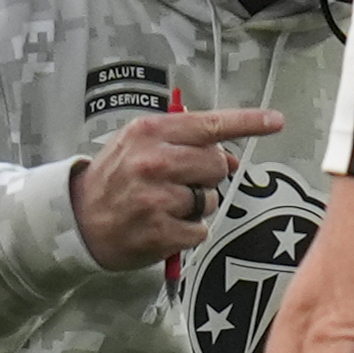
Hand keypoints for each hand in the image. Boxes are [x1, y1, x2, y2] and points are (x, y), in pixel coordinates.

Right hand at [70, 108, 282, 270]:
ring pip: (209, 200)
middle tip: (180, 182)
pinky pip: (199, 230)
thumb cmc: (115, 178)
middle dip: (206, 176)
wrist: (77, 219)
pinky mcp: (159, 232)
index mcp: (150, 133)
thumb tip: (229, 159)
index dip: (247, 121)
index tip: (275, 120)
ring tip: (164, 206)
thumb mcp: (140, 146)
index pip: (210, 124)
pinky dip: (187, 232)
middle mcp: (153, 161)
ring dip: (196, 207)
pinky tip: (162, 226)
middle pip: (215, 165)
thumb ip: (184, 144)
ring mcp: (156, 198)